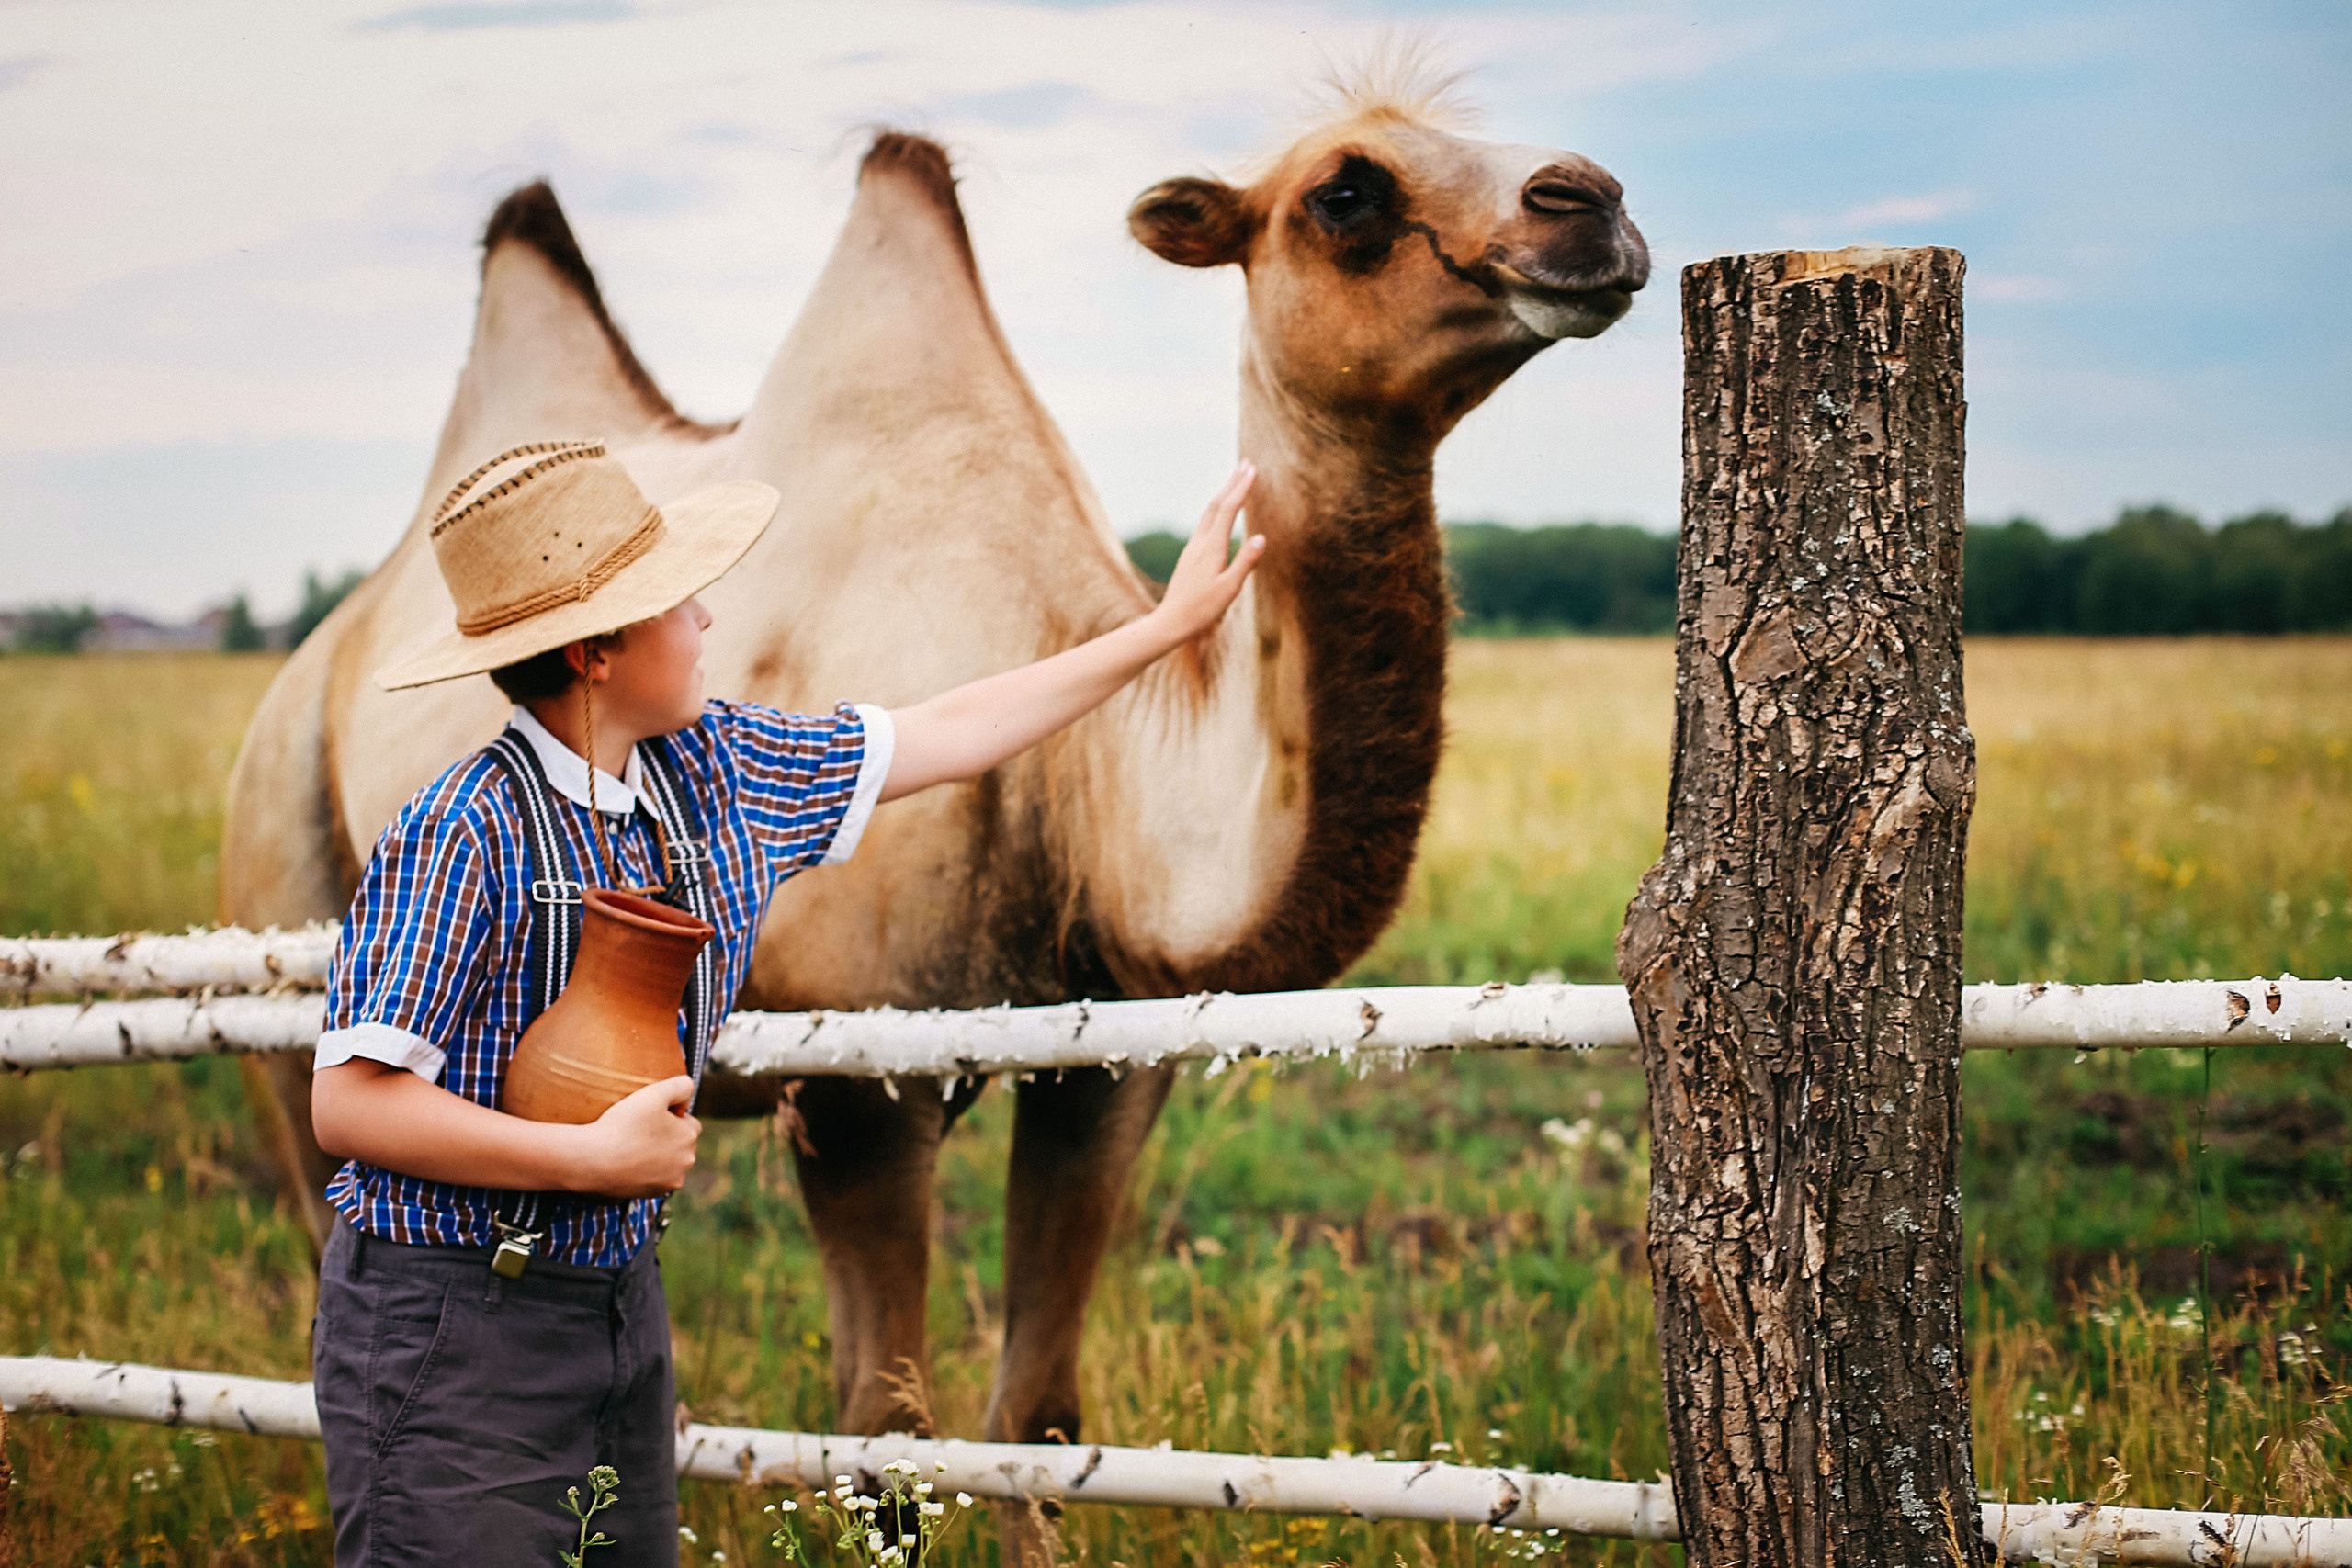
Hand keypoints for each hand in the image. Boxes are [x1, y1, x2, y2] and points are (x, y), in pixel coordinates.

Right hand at [572, 1074, 699, 1197]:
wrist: (592, 1161)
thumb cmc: (622, 1125)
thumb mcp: (653, 1093)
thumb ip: (681, 1085)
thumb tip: (688, 1098)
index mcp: (690, 1135)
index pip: (688, 1121)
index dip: (668, 1116)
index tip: (647, 1117)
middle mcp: (687, 1161)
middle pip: (680, 1143)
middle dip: (666, 1136)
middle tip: (637, 1131)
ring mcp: (671, 1180)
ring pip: (668, 1161)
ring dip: (657, 1155)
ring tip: (631, 1147)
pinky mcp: (655, 1194)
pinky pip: (655, 1178)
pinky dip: (646, 1172)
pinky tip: (628, 1163)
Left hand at [1150, 462, 1263, 641]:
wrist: (1171, 621)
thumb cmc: (1202, 609)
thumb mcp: (1229, 589)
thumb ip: (1245, 562)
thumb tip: (1261, 537)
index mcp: (1212, 548)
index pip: (1228, 510)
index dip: (1240, 488)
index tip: (1252, 469)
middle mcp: (1200, 542)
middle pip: (1216, 504)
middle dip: (1232, 483)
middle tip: (1246, 464)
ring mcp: (1192, 547)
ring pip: (1209, 512)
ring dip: (1224, 494)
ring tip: (1236, 481)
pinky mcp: (1190, 554)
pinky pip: (1205, 523)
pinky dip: (1217, 509)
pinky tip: (1220, 512)